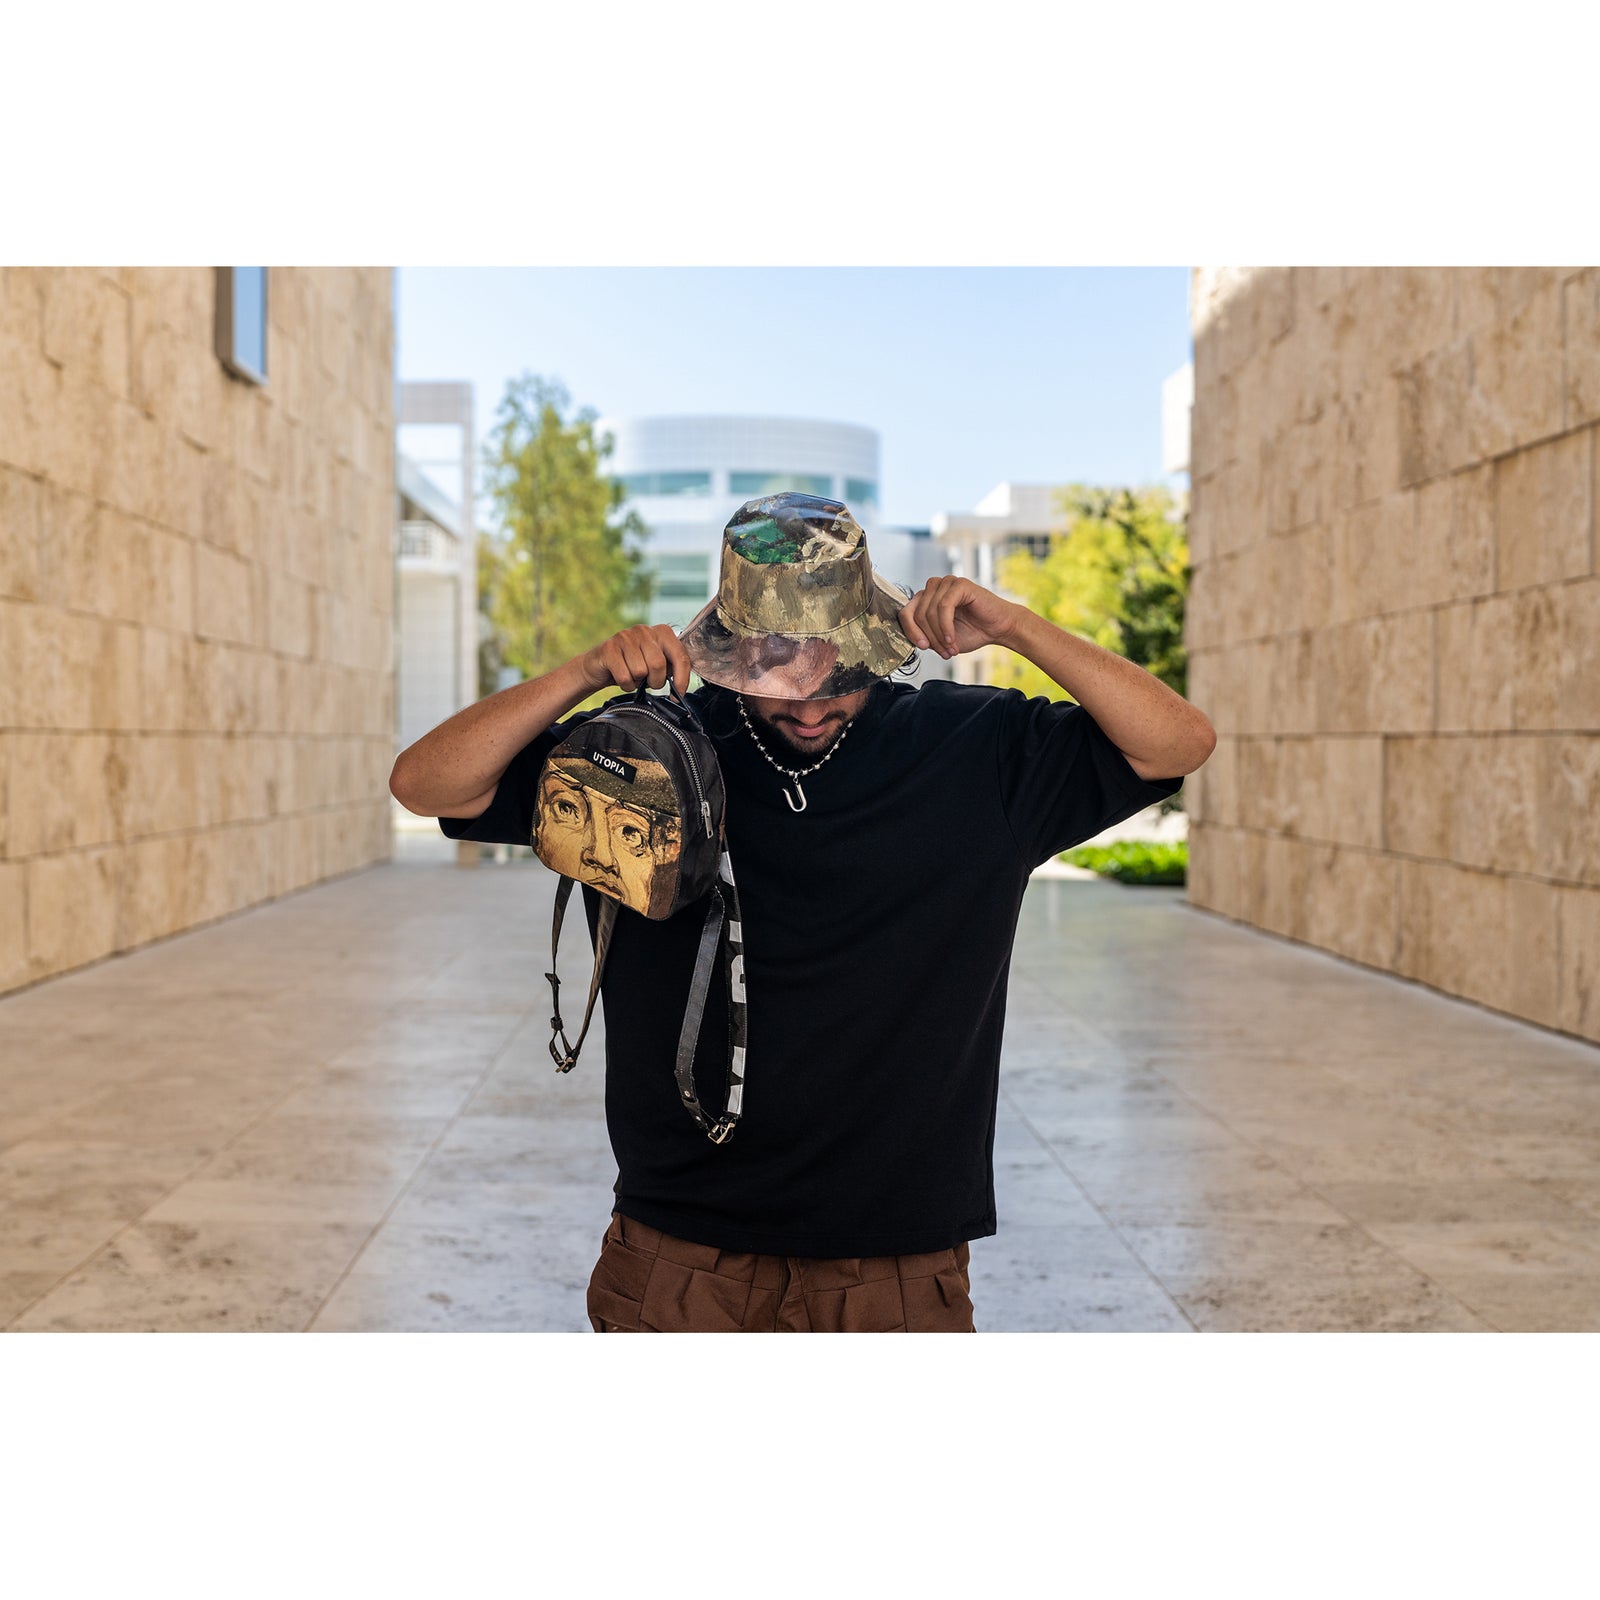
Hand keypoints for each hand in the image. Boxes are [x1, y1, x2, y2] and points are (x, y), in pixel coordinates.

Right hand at [580, 624, 691, 694]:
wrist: (598, 667)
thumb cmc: (631, 667)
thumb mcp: (655, 665)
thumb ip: (670, 668)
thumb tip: (681, 685)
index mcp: (662, 632)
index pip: (681, 656)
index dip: (682, 678)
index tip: (679, 694)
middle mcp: (644, 630)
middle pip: (659, 664)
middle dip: (655, 681)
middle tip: (647, 682)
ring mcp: (625, 636)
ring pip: (641, 671)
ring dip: (637, 682)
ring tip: (632, 676)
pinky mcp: (609, 648)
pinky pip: (625, 676)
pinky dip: (625, 685)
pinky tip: (620, 677)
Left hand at [898, 577, 1019, 659]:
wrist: (998, 629)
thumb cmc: (972, 631)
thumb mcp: (941, 638)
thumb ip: (924, 635)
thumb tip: (913, 638)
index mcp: (926, 598)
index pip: (905, 612)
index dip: (911, 632)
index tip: (923, 647)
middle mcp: (934, 587)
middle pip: (916, 613)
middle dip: (929, 637)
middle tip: (943, 652)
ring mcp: (946, 583)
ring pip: (929, 611)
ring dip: (939, 634)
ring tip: (950, 647)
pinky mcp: (959, 584)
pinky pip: (944, 607)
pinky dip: (946, 627)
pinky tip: (953, 639)